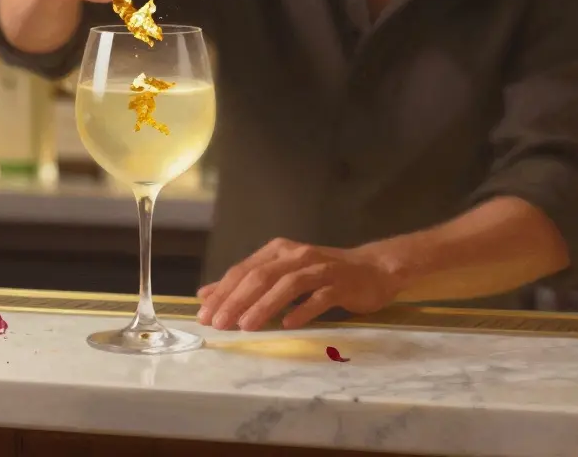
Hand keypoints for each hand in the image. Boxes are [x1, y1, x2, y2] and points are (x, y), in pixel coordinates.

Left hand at [195, 238, 402, 331]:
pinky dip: (302, 310)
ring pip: (287, 285)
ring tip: (246, 326)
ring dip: (264, 305)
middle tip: (219, 323)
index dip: (222, 291)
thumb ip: (247, 283)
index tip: (204, 313)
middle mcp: (296, 255)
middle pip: (261, 276)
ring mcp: (320, 269)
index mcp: (278, 251)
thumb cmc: (322, 275)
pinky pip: (319, 297)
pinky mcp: (341, 284)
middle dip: (236, 300)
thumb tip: (207, 294)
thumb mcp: (281, 273)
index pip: (243, 270)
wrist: (373, 269)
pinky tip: (288, 325)